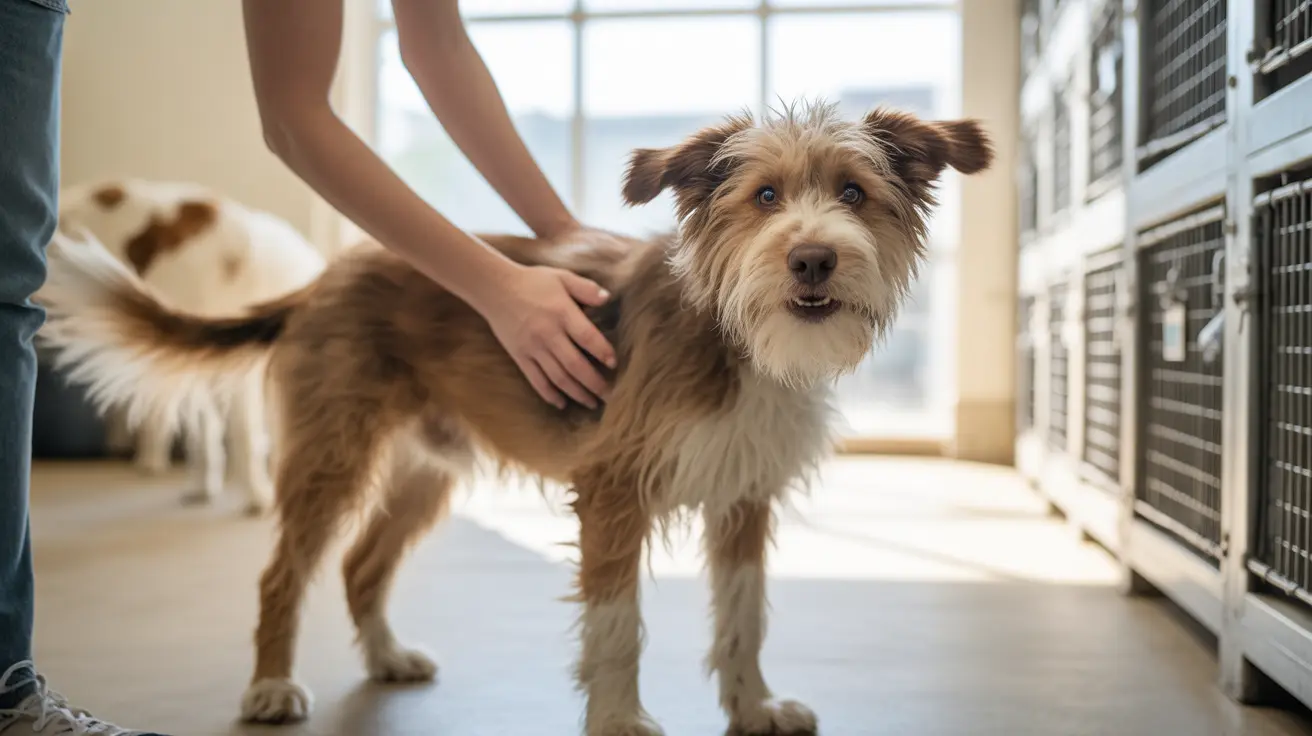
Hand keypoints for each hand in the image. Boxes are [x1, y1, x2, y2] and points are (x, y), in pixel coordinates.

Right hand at [477, 262, 615, 409]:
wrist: (496, 289)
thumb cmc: (533, 282)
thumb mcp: (562, 276)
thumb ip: (585, 288)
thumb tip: (607, 298)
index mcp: (562, 313)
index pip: (587, 337)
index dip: (602, 352)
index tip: (614, 364)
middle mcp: (548, 333)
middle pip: (575, 364)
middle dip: (595, 383)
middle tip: (611, 396)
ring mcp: (533, 348)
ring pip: (558, 377)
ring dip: (577, 393)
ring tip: (592, 403)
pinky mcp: (520, 356)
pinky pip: (536, 380)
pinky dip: (549, 394)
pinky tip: (562, 404)